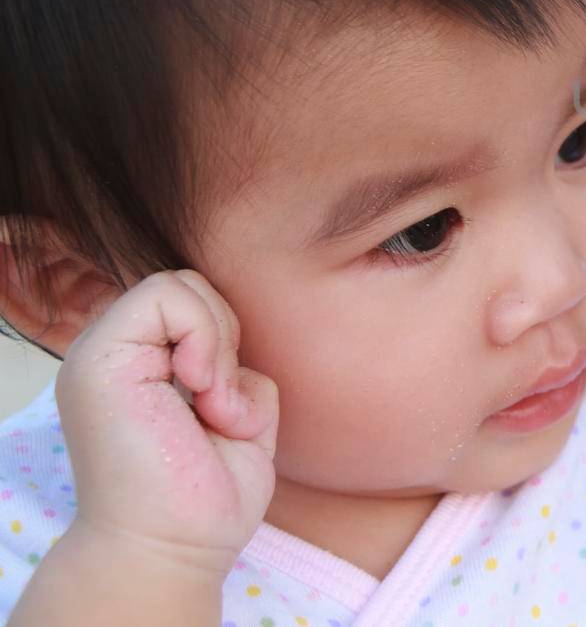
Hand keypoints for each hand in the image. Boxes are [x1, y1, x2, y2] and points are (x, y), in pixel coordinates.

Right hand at [53, 269, 277, 575]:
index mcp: (138, 364)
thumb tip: (230, 333)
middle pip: (189, 286)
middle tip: (219, 402)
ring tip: (210, 407)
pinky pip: (166, 294)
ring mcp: (99, 355)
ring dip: (218, 344)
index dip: (225, 334)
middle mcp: (114, 355)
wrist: (173, 549)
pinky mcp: (98, 362)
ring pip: (180, 284)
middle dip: (225, 334)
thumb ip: (233, 363)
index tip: (224, 396)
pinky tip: (201, 394)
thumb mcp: (239, 410)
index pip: (193, 301)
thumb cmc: (208, 494)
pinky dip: (206, 338)